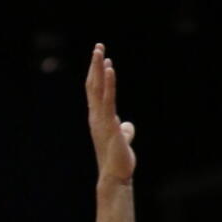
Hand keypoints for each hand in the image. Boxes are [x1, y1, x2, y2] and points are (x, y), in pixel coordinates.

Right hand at [86, 44, 136, 183]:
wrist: (116, 175)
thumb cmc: (119, 160)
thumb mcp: (122, 140)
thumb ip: (124, 131)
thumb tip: (128, 126)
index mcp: (98, 117)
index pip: (95, 91)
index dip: (96, 74)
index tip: (101, 58)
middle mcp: (96, 116)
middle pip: (93, 85)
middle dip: (95, 65)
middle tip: (98, 46)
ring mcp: (101, 119)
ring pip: (98, 89)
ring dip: (99, 69)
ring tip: (100, 51)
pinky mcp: (110, 123)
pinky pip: (109, 99)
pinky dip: (109, 83)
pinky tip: (110, 70)